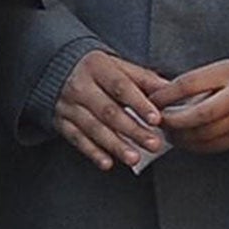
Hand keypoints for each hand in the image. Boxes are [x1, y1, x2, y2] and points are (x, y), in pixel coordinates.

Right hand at [54, 50, 171, 170]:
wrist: (56, 69)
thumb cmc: (97, 71)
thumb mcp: (118, 66)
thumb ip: (144, 79)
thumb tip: (172, 91)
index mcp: (97, 67)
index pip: (120, 86)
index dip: (139, 103)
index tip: (156, 119)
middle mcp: (81, 86)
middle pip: (108, 110)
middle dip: (132, 129)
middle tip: (153, 144)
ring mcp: (69, 105)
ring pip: (93, 128)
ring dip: (115, 145)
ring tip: (134, 157)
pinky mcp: (61, 121)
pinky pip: (76, 139)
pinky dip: (92, 152)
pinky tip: (107, 162)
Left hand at [147, 59, 228, 152]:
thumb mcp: (219, 68)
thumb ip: (194, 81)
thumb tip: (160, 94)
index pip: (189, 84)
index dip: (166, 94)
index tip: (151, 99)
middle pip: (199, 115)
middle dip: (173, 121)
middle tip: (157, 121)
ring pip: (206, 135)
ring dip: (181, 137)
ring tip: (168, 132)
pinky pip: (216, 146)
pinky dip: (196, 146)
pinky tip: (184, 141)